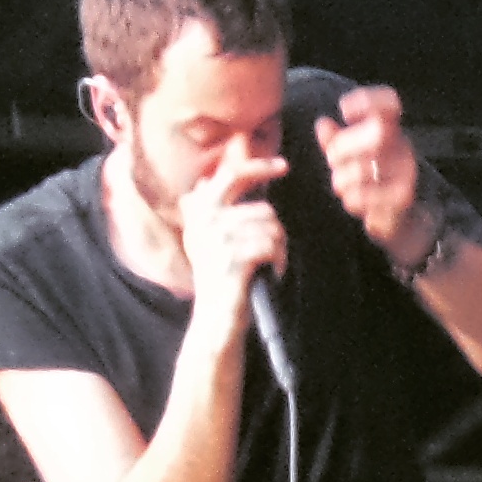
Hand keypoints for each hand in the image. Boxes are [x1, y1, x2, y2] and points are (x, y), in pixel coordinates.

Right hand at [177, 149, 287, 327]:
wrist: (213, 316)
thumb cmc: (218, 276)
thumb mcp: (204, 238)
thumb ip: (208, 208)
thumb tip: (206, 179)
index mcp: (198, 210)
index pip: (230, 174)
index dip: (259, 167)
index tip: (282, 166)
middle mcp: (205, 220)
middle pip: (261, 207)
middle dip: (277, 222)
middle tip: (284, 228)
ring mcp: (219, 239)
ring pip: (272, 228)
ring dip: (279, 248)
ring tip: (268, 264)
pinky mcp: (233, 258)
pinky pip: (271, 245)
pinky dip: (279, 260)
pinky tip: (272, 271)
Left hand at [316, 86, 421, 251]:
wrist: (401, 217)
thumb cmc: (373, 179)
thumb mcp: (352, 157)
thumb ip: (335, 140)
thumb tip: (322, 124)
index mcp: (393, 131)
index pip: (389, 103)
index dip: (366, 100)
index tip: (345, 110)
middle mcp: (404, 148)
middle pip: (374, 133)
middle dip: (342, 146)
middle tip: (332, 159)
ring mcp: (406, 173)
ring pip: (361, 169)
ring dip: (341, 179)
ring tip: (342, 184)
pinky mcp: (402, 199)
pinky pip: (362, 196)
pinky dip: (351, 200)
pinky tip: (353, 200)